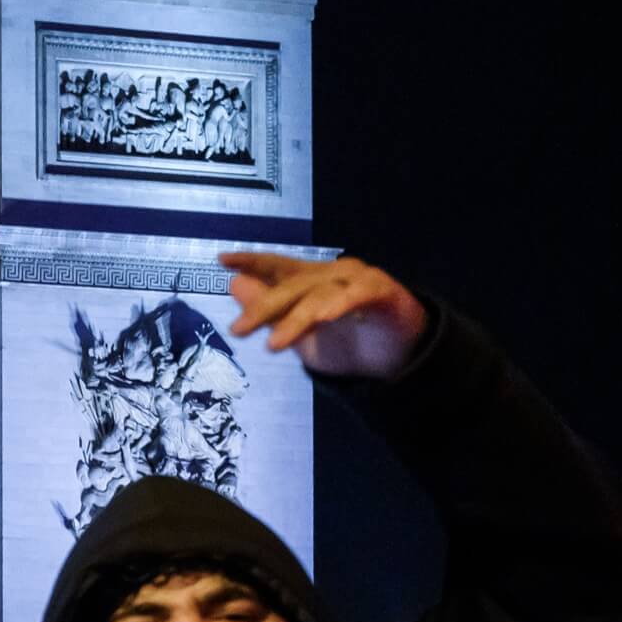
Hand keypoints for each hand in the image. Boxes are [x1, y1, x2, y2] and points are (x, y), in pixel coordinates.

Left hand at [221, 253, 428, 379]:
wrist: (397, 362)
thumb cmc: (347, 343)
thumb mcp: (300, 334)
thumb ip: (269, 312)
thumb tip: (233, 284)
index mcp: (311, 281)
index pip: (278, 266)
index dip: (252, 261)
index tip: (223, 260)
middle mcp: (332, 274)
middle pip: (293, 286)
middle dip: (264, 308)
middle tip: (238, 330)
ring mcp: (359, 281)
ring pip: (321, 296)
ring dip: (297, 319)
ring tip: (275, 344)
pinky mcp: (384, 293)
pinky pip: (361, 295)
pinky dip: (342, 304)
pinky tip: (325, 317)